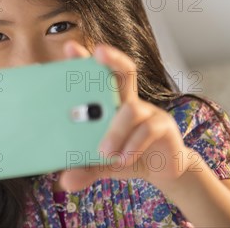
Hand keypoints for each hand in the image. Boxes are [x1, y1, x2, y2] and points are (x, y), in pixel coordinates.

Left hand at [56, 40, 195, 191]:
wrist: (163, 170)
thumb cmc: (126, 156)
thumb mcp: (101, 164)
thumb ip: (84, 169)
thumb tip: (65, 182)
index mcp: (108, 102)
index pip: (96, 75)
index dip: (84, 59)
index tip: (70, 46)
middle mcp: (127, 100)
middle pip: (123, 70)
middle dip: (111, 57)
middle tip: (98, 51)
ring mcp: (147, 111)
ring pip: (131, 108)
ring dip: (116, 130)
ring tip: (105, 152)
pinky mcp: (163, 125)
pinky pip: (147, 129)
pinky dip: (133, 145)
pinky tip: (123, 160)